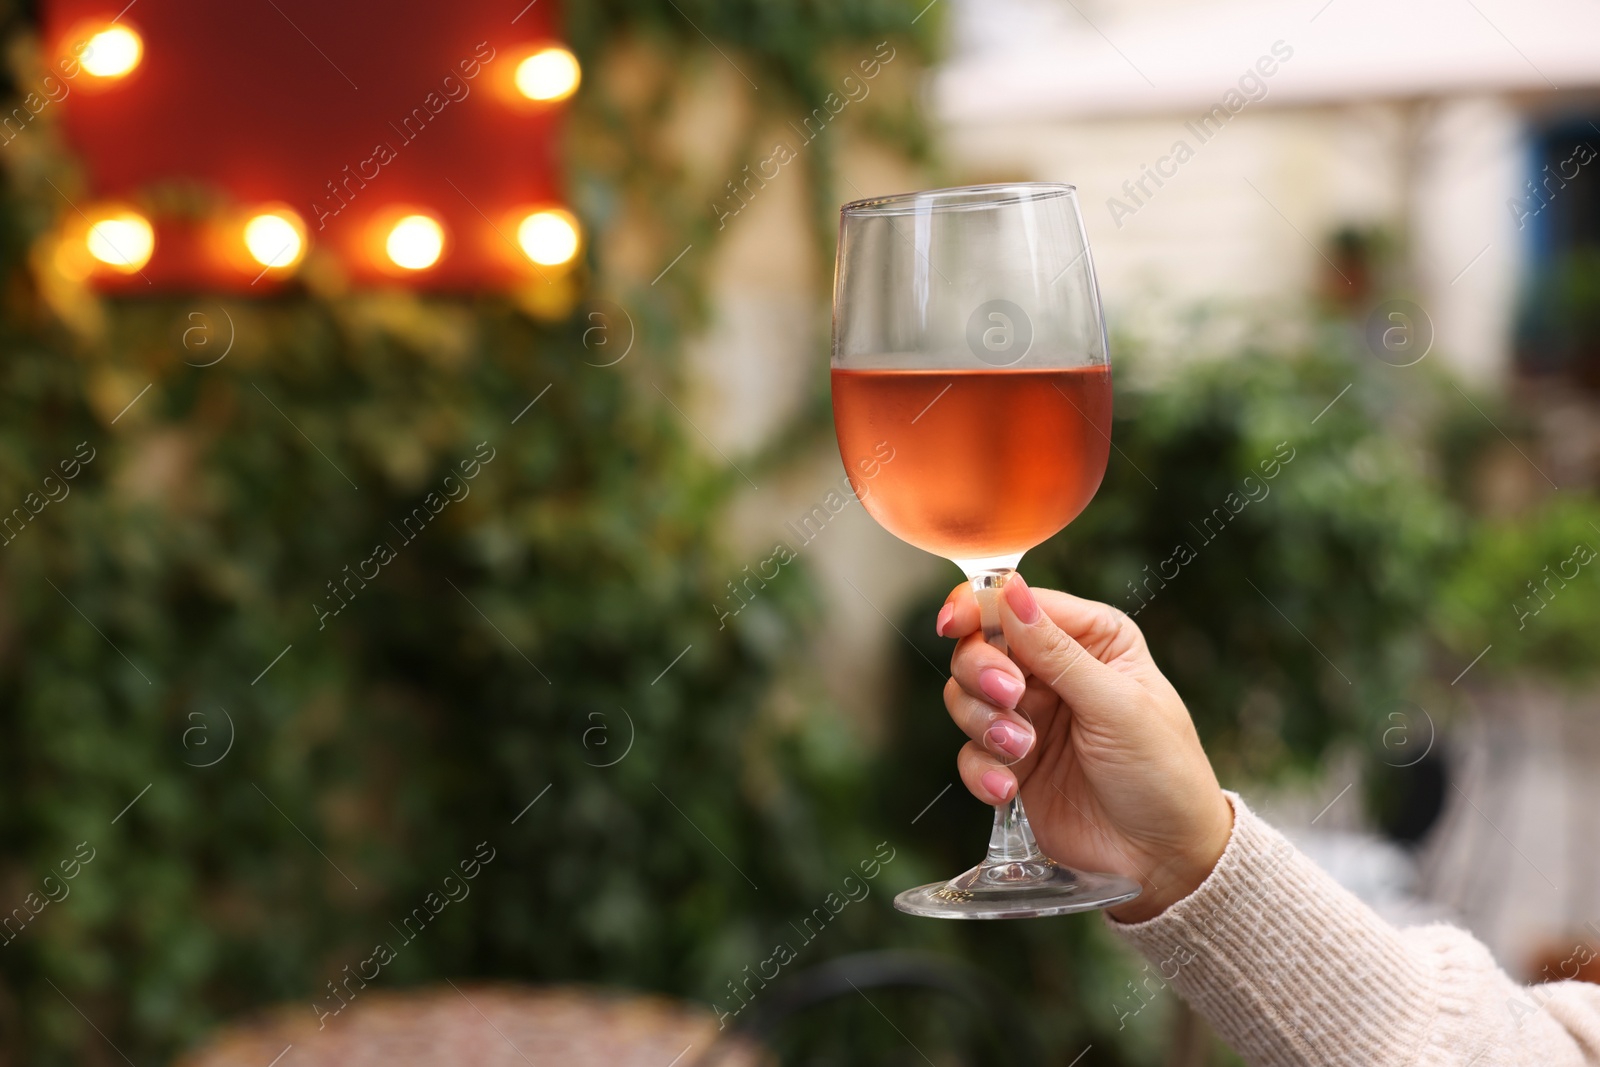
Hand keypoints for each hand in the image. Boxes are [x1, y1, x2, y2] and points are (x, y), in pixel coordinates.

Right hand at [936, 574, 1232, 922]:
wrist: (1165, 860)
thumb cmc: (1162, 772)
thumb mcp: (1116, 705)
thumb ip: (1057, 651)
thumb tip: (1010, 590)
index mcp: (1092, 638)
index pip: (1019, 605)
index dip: (979, 607)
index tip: (952, 623)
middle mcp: (1054, 671)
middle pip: (980, 646)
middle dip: (982, 671)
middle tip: (1009, 698)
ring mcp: (1029, 718)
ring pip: (965, 696)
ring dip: (983, 722)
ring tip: (1021, 750)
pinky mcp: (1012, 765)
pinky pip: (970, 753)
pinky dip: (981, 769)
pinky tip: (1007, 790)